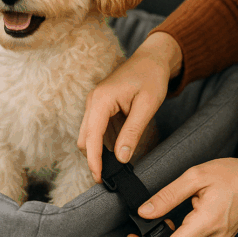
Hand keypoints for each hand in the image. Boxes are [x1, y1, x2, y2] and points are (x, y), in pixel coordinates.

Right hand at [77, 32, 182, 181]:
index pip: (91, 137)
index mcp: (101, 100)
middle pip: (84, 138)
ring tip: (116, 168)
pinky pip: (98, 129)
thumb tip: (121, 158)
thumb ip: (132, 132)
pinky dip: (105, 142)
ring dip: (99, 151)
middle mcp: (93, 101)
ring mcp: (95, 103)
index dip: (94, 160)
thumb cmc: (151, 77)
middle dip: (93, 159)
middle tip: (110, 178)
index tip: (99, 178)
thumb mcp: (147, 106)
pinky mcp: (101, 106)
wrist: (152, 58)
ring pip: (89, 135)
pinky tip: (119, 150)